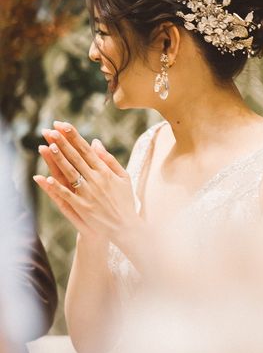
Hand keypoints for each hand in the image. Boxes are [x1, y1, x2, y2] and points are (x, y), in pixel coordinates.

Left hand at [34, 121, 141, 247]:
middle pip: (76, 158)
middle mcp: (96, 180)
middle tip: (49, 130)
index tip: (62, 125)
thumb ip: (109, 160)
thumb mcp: (123, 178)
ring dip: (58, 160)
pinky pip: (67, 196)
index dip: (73, 137)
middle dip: (62, 143)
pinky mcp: (82, 207)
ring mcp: (88, 194)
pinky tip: (46, 178)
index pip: (86, 150)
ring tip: (47, 146)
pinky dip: (57, 188)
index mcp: (105, 172)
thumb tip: (95, 142)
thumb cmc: (125, 201)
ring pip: (69, 173)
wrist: (126, 227)